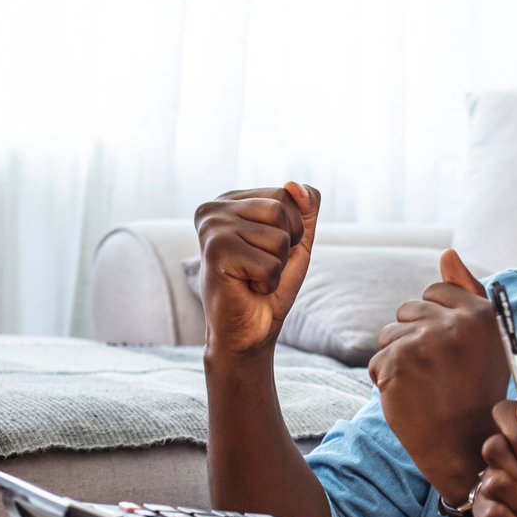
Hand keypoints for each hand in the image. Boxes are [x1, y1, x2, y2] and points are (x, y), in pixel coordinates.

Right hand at [194, 183, 319, 356]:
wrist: (248, 331)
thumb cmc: (269, 284)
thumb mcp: (296, 240)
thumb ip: (304, 208)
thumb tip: (294, 185)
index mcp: (231, 200)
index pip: (287, 194)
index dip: (292, 229)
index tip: (266, 250)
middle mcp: (215, 208)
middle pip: (283, 209)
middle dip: (287, 245)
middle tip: (261, 266)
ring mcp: (212, 227)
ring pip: (279, 237)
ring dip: (277, 266)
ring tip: (252, 277)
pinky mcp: (215, 251)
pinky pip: (271, 263)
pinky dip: (268, 282)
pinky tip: (246, 287)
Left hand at [366, 250, 507, 502]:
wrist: (466, 448)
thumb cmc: (475, 393)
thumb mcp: (484, 341)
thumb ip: (466, 292)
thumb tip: (446, 252)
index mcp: (480, 314)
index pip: (436, 291)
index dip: (434, 320)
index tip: (447, 350)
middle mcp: (454, 324)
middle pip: (408, 310)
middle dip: (413, 338)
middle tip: (437, 374)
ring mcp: (424, 343)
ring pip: (389, 335)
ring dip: (398, 360)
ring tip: (424, 387)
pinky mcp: (397, 365)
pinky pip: (377, 362)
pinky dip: (387, 383)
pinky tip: (411, 400)